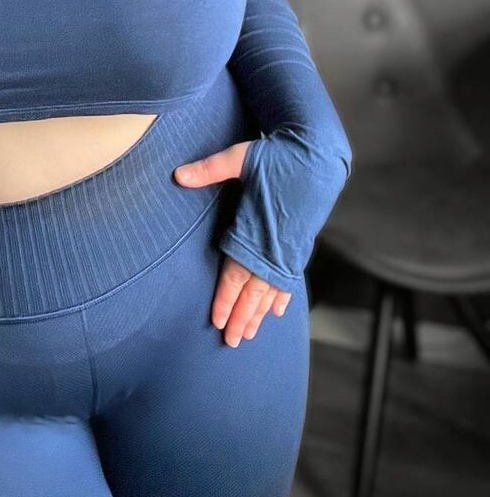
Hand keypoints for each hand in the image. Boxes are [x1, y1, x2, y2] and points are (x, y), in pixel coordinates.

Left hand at [172, 140, 291, 346]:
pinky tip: (277, 311)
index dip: (226, 299)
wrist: (319, 154)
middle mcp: (272, 245)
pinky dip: (282, 296)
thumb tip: (177, 175)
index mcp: (254, 230)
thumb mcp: (239, 157)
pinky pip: (289, 278)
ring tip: (249, 334)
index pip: (236, 274)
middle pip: (253, 291)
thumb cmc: (277, 155)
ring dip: (259, 313)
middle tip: (231, 341)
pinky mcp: (299, 244)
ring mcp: (288, 248)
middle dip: (241, 317)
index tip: (217, 321)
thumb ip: (209, 169)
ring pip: (271, 289)